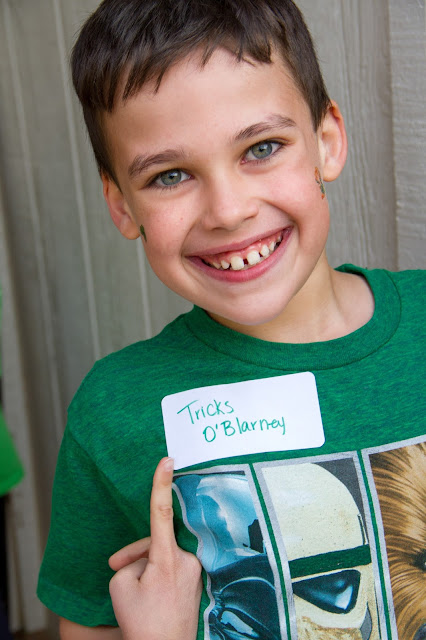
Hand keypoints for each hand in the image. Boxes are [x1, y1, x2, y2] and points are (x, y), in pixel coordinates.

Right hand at [109, 458, 201, 639]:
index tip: (167, 460)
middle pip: (155, 541)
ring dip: (146, 566)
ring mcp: (195, 571)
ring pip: (164, 554)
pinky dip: (160, 573)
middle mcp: (187, 561)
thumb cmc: (142, 623)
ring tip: (134, 591)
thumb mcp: (121, 587)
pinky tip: (152, 594)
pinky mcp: (198, 580)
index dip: (161, 484)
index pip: (161, 512)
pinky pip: (174, 566)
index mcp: (167, 558)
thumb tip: (145, 558)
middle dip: (134, 553)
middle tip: (115, 568)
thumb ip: (131, 562)